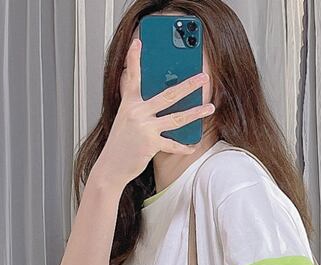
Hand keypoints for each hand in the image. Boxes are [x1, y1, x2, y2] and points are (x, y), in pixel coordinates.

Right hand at [92, 37, 215, 191]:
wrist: (111, 166)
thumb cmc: (120, 144)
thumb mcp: (124, 119)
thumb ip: (135, 105)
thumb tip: (149, 95)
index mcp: (129, 103)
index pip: (132, 77)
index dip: (134, 59)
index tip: (138, 43)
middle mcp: (137, 112)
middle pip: (167, 95)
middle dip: (188, 85)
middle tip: (203, 78)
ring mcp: (144, 127)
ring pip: (176, 118)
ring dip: (196, 112)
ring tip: (210, 107)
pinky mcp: (150, 144)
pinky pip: (172, 144)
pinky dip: (183, 146)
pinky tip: (193, 146)